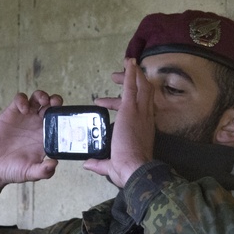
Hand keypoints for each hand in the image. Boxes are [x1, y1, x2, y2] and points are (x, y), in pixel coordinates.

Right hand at [0, 91, 62, 188]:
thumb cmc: (12, 170)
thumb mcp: (29, 173)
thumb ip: (42, 171)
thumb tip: (54, 164)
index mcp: (46, 137)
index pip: (60, 121)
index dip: (65, 116)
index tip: (66, 117)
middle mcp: (38, 125)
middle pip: (51, 106)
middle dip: (56, 101)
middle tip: (55, 104)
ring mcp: (25, 118)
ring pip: (37, 99)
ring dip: (42, 95)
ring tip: (42, 101)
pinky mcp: (11, 113)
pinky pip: (20, 100)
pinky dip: (23, 100)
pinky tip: (23, 109)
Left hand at [84, 58, 154, 187]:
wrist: (136, 169)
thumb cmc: (128, 170)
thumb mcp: (112, 165)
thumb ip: (99, 163)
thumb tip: (88, 164)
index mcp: (143, 130)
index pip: (139, 110)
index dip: (128, 102)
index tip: (109, 102)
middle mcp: (145, 119)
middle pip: (145, 93)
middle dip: (136, 82)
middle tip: (121, 76)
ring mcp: (139, 113)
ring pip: (141, 87)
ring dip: (133, 75)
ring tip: (127, 64)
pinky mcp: (130, 110)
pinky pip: (132, 87)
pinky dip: (130, 74)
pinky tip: (129, 62)